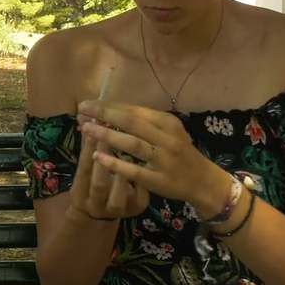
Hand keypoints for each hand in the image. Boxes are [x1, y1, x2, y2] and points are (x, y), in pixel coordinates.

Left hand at [76, 99, 226, 213]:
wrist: (203, 181)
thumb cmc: (179, 152)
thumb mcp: (168, 131)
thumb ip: (143, 122)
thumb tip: (110, 110)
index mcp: (168, 122)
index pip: (134, 110)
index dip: (109, 106)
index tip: (88, 104)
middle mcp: (167, 138)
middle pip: (131, 122)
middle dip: (104, 114)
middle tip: (82, 110)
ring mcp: (164, 160)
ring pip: (132, 143)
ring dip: (107, 135)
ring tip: (86, 128)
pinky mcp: (158, 180)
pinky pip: (133, 170)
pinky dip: (114, 163)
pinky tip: (96, 156)